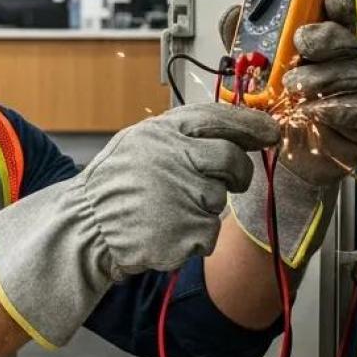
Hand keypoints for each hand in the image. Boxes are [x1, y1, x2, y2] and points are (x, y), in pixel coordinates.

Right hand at [78, 103, 280, 275]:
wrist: (86, 228)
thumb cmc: (113, 186)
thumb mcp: (137, 143)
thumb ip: (179, 135)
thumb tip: (231, 133)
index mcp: (161, 133)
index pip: (217, 118)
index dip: (250, 124)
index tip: (271, 132)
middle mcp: (174, 158)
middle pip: (231, 159)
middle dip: (239, 173)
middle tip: (234, 181)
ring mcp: (181, 195)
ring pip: (218, 200)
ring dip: (202, 208)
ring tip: (166, 211)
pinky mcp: (187, 231)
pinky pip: (208, 233)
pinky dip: (192, 237)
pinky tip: (164, 231)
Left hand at [220, 0, 356, 266]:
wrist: (275, 159)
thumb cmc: (269, 111)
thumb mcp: (247, 70)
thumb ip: (242, 39)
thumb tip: (236, 11)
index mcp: (320, 47)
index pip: (336, 16)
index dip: (334, 3)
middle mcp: (342, 65)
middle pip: (348, 40)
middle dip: (325, 37)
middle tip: (301, 44)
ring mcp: (356, 94)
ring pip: (352, 74)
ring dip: (319, 77)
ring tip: (291, 88)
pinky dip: (335, 110)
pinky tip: (314, 112)